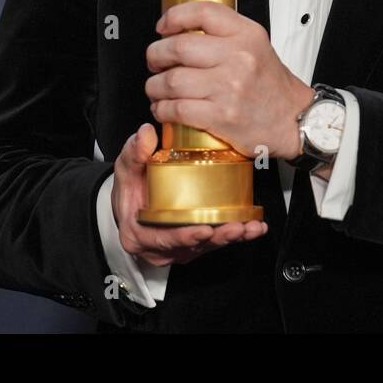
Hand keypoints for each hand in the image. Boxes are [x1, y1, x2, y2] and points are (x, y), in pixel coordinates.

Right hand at [112, 123, 267, 266]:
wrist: (132, 202)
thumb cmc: (130, 188)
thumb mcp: (126, 168)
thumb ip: (134, 153)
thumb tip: (145, 135)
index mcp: (139, 235)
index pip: (163, 239)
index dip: (184, 236)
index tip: (204, 229)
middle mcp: (161, 247)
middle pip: (193, 245)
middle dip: (218, 238)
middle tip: (237, 227)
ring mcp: (179, 248)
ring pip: (209, 246)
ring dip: (232, 237)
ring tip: (250, 228)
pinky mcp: (195, 244)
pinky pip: (217, 241)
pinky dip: (238, 235)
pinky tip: (255, 229)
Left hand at [145, 0, 312, 162]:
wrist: (294, 120)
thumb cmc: (272, 87)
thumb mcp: (257, 46)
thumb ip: (226, 34)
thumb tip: (182, 30)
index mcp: (247, 35)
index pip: (203, 12)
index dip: (174, 17)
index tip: (163, 27)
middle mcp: (239, 57)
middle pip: (178, 47)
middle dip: (156, 55)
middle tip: (155, 62)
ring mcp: (229, 87)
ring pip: (172, 80)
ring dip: (155, 86)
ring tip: (157, 89)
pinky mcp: (222, 116)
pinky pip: (177, 109)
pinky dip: (163, 110)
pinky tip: (164, 109)